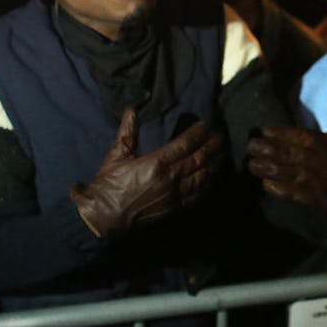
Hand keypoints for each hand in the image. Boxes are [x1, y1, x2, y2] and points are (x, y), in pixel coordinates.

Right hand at [71, 109, 224, 238]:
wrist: (103, 217)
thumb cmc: (108, 185)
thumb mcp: (116, 155)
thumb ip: (127, 131)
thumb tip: (131, 109)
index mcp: (156, 163)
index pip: (185, 144)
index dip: (198, 133)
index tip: (205, 124)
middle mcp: (171, 178)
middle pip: (200, 158)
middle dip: (212, 145)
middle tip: (220, 134)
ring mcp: (175, 194)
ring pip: (204, 176)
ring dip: (216, 162)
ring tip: (223, 151)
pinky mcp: (176, 208)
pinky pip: (199, 194)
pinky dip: (209, 183)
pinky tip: (214, 175)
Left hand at [248, 79, 326, 219]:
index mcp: (326, 144)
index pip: (299, 135)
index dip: (279, 133)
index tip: (263, 130)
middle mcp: (318, 161)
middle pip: (287, 153)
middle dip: (266, 149)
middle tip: (250, 145)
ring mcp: (315, 182)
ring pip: (285, 172)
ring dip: (266, 168)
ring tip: (251, 164)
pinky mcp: (313, 200)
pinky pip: (291, 194)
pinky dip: (277, 188)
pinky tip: (265, 183)